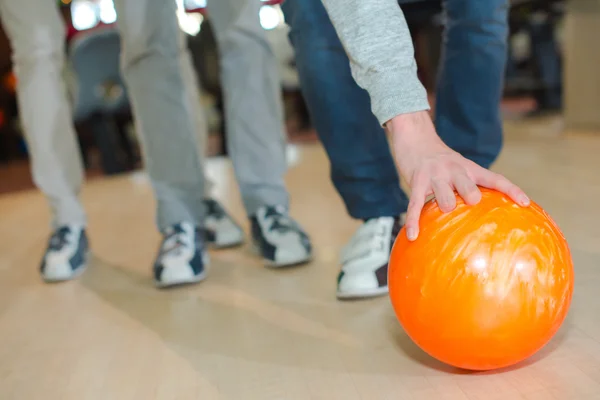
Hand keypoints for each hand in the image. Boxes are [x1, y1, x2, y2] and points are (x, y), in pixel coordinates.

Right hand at [385, 111, 529, 240]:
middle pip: (468, 186)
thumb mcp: (459, 167)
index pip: (494, 178)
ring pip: (444, 196)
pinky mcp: (417, 181)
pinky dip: (413, 221)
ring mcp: (435, 176)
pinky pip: (415, 204)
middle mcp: (454, 170)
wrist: (415, 137)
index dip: (510, 190)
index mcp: (469, 168)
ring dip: (446, 204)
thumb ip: (469, 184)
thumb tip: (481, 212)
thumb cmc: (439, 160)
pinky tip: (412, 236)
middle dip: (471, 196)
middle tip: (473, 202)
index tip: (525, 203)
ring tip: (445, 210)